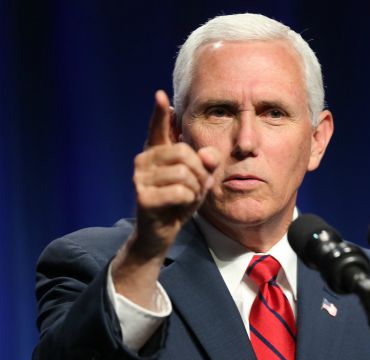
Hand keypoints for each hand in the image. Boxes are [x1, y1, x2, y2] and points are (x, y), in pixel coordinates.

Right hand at [131, 90, 220, 257]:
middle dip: (199, 172)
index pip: (158, 128)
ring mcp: (140, 177)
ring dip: (195, 189)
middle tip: (195, 187)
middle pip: (185, 153)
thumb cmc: (179, 202)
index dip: (160, 113)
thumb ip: (206, 164)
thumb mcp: (198, 180)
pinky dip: (188, 200)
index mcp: (157, 152)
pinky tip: (179, 206)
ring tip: (187, 198)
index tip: (160, 96)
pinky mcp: (142, 196)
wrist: (160, 233)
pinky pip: (180, 191)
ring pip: (184, 173)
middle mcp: (144, 160)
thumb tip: (209, 155)